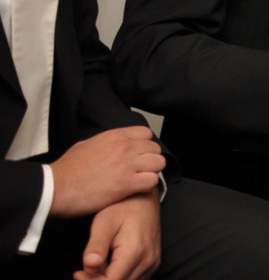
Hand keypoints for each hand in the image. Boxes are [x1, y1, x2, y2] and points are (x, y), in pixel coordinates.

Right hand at [48, 127, 164, 217]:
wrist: (54, 188)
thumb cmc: (66, 171)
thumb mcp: (85, 145)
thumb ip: (105, 142)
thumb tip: (113, 144)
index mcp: (114, 136)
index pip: (146, 134)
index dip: (145, 146)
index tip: (139, 156)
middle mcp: (124, 147)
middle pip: (155, 149)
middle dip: (150, 160)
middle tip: (139, 171)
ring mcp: (127, 165)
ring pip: (158, 163)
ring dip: (151, 172)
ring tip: (139, 180)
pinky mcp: (126, 183)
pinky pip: (152, 181)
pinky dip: (147, 186)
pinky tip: (135, 190)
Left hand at [75, 189, 159, 279]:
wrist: (144, 198)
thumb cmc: (123, 207)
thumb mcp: (104, 222)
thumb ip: (96, 246)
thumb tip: (89, 265)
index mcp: (135, 251)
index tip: (77, 274)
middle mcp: (148, 260)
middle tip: (83, 270)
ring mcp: (153, 262)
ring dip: (109, 279)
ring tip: (97, 264)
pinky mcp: (153, 263)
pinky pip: (135, 279)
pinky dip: (119, 277)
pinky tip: (109, 266)